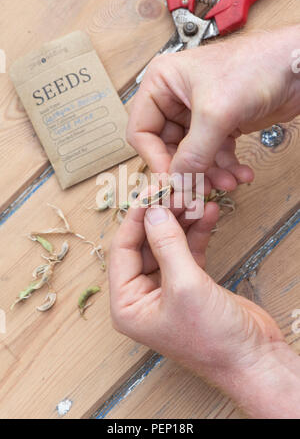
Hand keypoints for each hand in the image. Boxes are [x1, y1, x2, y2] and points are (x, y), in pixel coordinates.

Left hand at [109, 202, 299, 417]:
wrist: (254, 358)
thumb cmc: (213, 338)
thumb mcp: (185, 286)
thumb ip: (167, 244)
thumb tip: (153, 211)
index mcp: (127, 304)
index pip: (122, 249)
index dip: (136, 218)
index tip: (151, 191)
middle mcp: (142, 295)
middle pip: (144, 243)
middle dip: (161, 216)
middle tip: (175, 191)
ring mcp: (167, 288)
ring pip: (167, 244)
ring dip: (180, 220)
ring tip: (194, 198)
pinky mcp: (190, 283)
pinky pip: (187, 250)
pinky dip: (196, 232)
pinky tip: (207, 214)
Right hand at [127, 25, 299, 191]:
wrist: (298, 66)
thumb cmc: (258, 64)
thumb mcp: (216, 112)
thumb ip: (193, 152)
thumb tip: (176, 182)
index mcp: (162, 83)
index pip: (141, 131)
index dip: (155, 159)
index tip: (172, 179)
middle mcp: (175, 99)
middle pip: (167, 148)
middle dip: (187, 170)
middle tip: (201, 188)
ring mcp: (197, 114)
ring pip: (191, 157)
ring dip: (209, 174)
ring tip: (228, 182)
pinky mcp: (218, 125)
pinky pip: (213, 155)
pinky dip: (225, 168)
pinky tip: (240, 174)